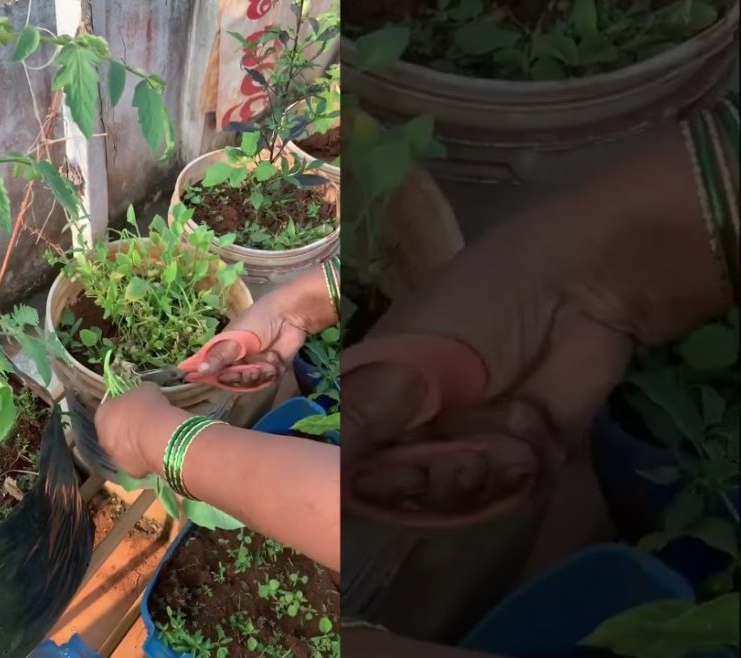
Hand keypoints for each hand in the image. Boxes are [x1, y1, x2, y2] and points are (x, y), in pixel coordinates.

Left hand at [94, 383, 187, 478]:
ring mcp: (114, 457)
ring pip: (123, 450)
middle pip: (113, 432)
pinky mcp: (129, 471)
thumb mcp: (145, 390)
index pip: (109, 409)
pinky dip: (144, 458)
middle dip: (125, 429)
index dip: (123, 408)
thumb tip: (143, 398)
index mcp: (102, 414)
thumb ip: (138, 395)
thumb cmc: (147, 407)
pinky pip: (136, 462)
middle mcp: (102, 437)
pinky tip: (157, 451)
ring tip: (152, 439)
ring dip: (133, 446)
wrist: (157, 435)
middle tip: (143, 424)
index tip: (137, 407)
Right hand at [191, 268, 332, 388]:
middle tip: (246, 368)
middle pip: (230, 381)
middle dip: (239, 376)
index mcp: (222, 350)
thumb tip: (198, 371)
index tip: (213, 377)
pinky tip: (275, 359)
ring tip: (265, 360)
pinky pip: (266, 382)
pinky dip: (271, 372)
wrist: (290, 316)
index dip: (209, 377)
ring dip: (258, 374)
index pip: (209, 370)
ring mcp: (253, 366)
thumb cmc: (258, 320)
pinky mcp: (271, 370)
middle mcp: (235, 360)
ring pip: (249, 383)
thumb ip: (218, 356)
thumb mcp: (235, 338)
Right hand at [342, 201, 637, 519]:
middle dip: (438, 482)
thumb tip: (319, 478)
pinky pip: (512, 498)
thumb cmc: (475, 308)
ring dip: (488, 475)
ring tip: (513, 435)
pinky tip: (537, 433)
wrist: (580, 289)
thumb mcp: (407, 360)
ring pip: (461, 504)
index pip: (350, 471)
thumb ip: (362, 419)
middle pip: (406, 497)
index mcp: (373, 402)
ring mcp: (468, 447)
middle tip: (465, 453)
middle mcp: (413, 431)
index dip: (374, 485)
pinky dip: (526, 472)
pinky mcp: (522, 459)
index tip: (402, 472)